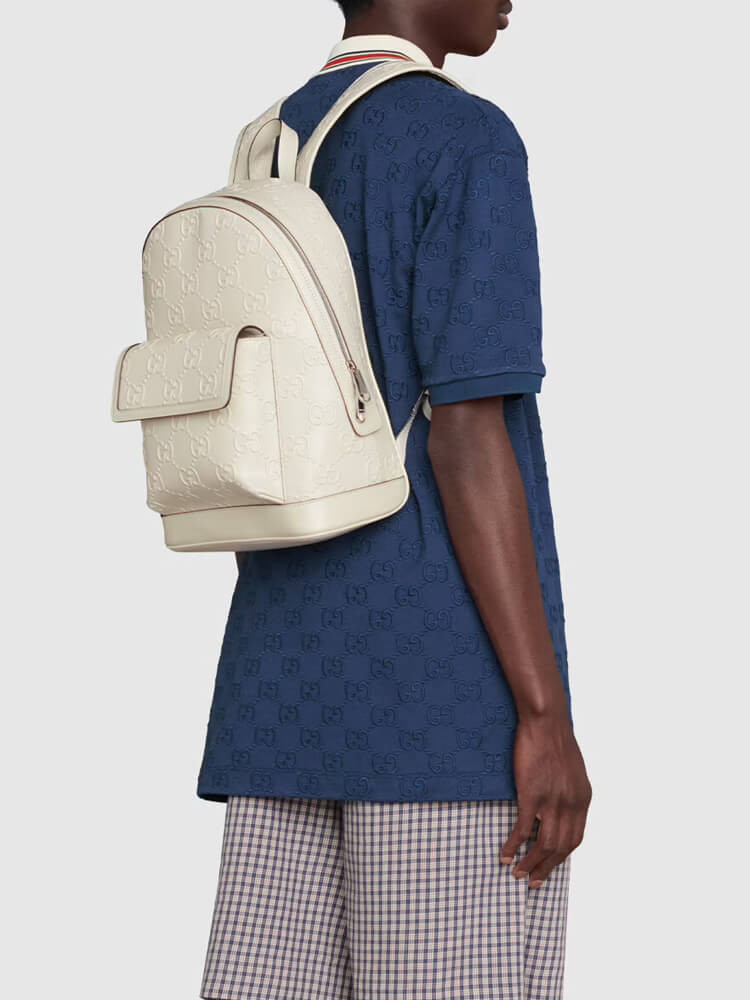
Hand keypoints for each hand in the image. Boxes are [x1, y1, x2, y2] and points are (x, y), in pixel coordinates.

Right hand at [500, 712, 590, 887]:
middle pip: (561, 848)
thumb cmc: (555, 739)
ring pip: (543, 844)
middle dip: (546, 868)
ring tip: (518, 874)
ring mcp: (552, 801)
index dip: (561, 857)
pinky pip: (523, 830)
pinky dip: (513, 846)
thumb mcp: (573, 771)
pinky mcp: (531, 794)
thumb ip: (570, 792)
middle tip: (532, 882)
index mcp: (583, 799)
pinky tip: (505, 855)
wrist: (546, 720)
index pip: (575, 839)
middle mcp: (571, 804)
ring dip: (530, 863)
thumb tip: (562, 809)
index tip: (549, 868)